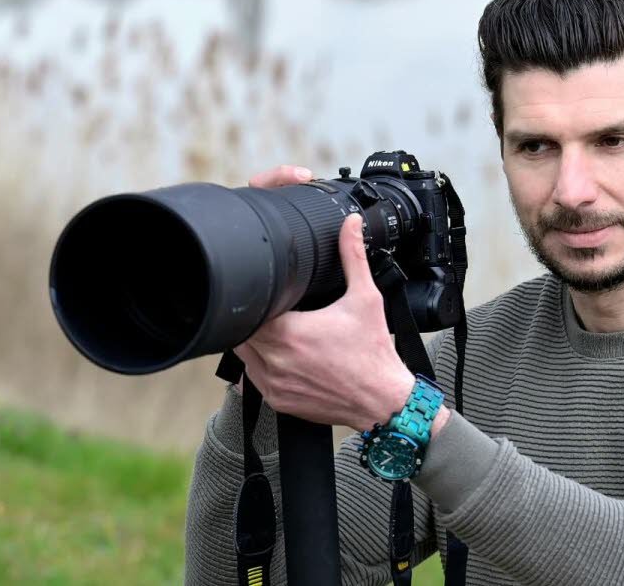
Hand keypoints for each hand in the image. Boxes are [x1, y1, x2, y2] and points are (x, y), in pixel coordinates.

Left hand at [232, 182, 416, 431]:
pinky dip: (261, 365)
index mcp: (291, 333)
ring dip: (253, 342)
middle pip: (241, 331)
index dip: (255, 298)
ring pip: (243, 356)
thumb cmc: (373, 352)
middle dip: (253, 319)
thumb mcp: (365, 299)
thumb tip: (350, 224)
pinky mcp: (278, 400)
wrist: (383, 400)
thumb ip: (353, 257)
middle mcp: (276, 361)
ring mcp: (274, 384)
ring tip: (276, 331)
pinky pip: (253, 379)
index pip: (250, 310)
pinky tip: (282, 355)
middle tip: (272, 309)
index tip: (268, 292)